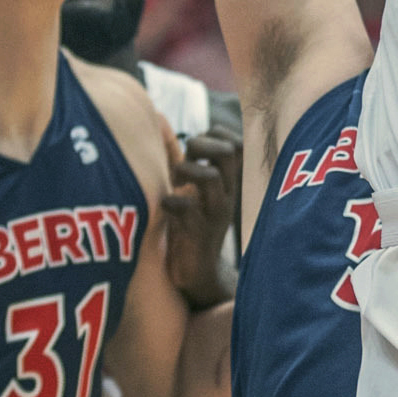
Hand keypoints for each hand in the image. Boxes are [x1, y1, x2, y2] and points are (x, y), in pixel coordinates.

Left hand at [164, 122, 241, 305]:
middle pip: (229, 152)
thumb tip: (160, 123)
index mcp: (229, 182)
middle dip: (201, 145)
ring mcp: (215, 215)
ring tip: (173, 182)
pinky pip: (188, 210)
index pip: (237, 142)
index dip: (216, 135)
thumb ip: (186, 160)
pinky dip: (172, 202)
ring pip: (211, 178)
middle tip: (184, 159)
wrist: (197, 273)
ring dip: (186, 172)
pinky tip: (165, 206)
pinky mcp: (199, 235)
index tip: (196, 147)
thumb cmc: (190, 224)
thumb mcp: (193, 190)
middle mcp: (227, 195)